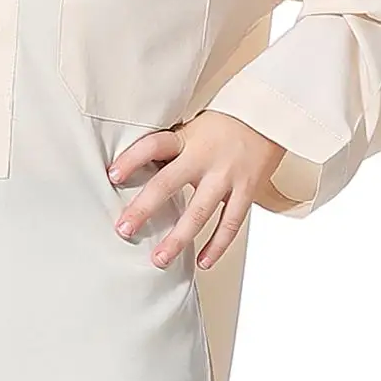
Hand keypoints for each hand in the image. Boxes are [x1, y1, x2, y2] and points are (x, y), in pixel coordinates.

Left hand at [106, 111, 285, 269]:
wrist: (268, 118)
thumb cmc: (223, 126)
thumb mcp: (192, 128)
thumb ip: (171, 149)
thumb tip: (138, 171)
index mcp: (187, 139)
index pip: (153, 146)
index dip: (132, 159)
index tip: (113, 175)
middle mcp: (204, 158)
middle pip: (168, 184)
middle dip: (144, 209)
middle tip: (124, 229)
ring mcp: (226, 177)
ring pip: (199, 213)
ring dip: (178, 239)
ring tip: (160, 259)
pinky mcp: (246, 191)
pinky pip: (231, 223)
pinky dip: (217, 245)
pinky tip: (203, 262)